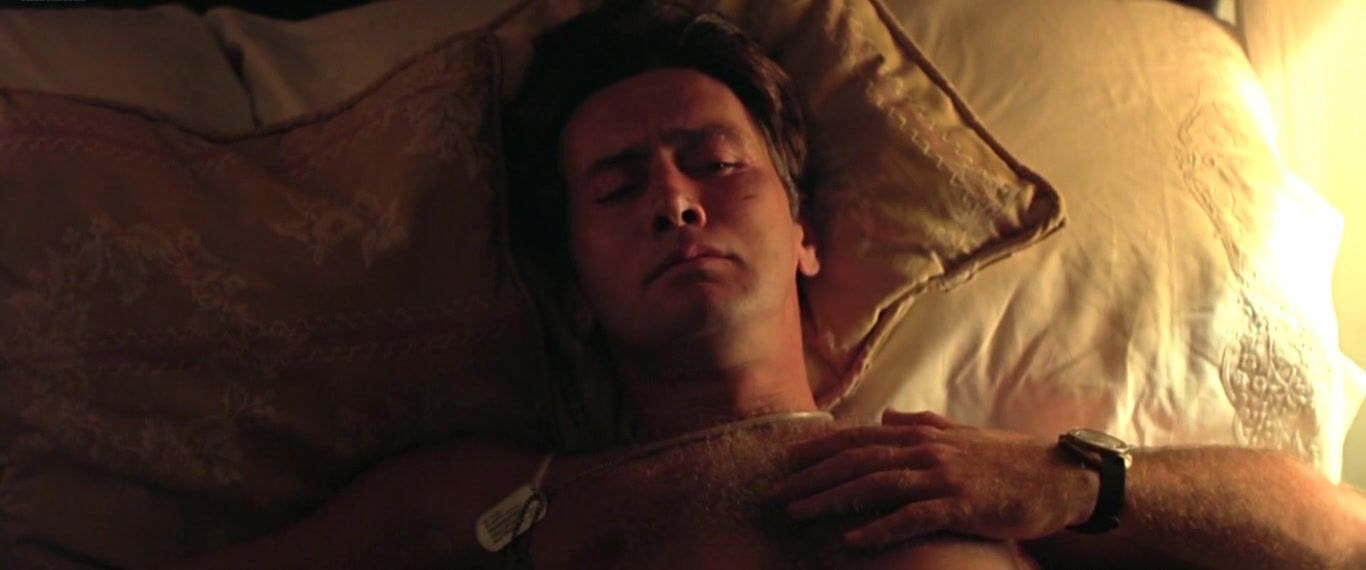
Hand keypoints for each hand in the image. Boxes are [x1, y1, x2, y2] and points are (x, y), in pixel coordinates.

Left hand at [770, 410, 1098, 549]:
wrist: (1060, 476)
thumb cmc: (1009, 460)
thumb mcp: (961, 435)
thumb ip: (922, 424)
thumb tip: (887, 416)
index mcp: (922, 433)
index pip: (858, 438)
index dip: (819, 449)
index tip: (786, 462)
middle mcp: (925, 448)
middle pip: (856, 461)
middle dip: (812, 476)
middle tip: (777, 493)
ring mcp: (942, 475)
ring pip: (874, 485)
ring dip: (831, 499)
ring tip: (800, 512)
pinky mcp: (960, 503)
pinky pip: (910, 517)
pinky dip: (878, 528)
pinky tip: (851, 540)